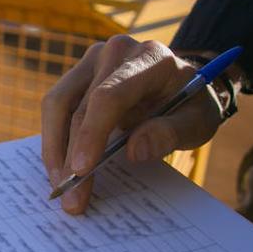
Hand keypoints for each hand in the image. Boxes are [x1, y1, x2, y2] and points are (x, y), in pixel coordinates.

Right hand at [41, 36, 223, 213]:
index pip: (109, 96)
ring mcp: (92, 61)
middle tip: (72, 199)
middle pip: (80, 106)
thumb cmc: (192, 105)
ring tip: (61, 185)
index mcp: (150, 58)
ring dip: (54, 149)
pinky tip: (60, 167)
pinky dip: (54, 140)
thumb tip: (135, 151)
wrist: (182, 84)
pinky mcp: (78, 75)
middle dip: (72, 157)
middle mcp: (115, 51)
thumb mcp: (197, 122)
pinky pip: (55, 107)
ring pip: (57, 105)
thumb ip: (171, 133)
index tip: (82, 171)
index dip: (92, 134)